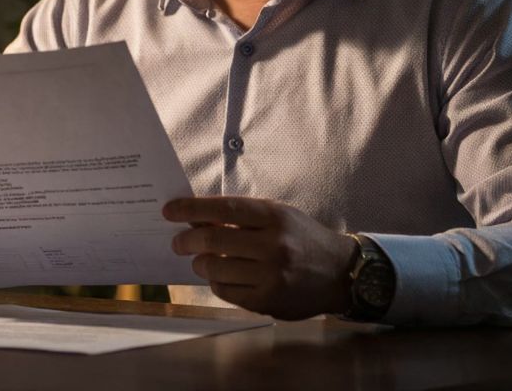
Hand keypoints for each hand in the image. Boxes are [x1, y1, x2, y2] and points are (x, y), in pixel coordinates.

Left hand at [164, 197, 357, 319]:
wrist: (341, 273)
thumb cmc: (303, 239)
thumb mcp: (279, 216)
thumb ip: (242, 217)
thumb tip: (197, 219)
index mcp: (275, 217)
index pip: (223, 209)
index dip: (191, 209)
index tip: (170, 210)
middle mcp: (273, 245)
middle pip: (213, 241)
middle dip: (187, 241)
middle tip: (178, 242)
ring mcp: (270, 276)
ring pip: (215, 269)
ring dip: (200, 264)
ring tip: (201, 260)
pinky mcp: (267, 301)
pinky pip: (225, 292)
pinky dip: (216, 283)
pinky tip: (221, 277)